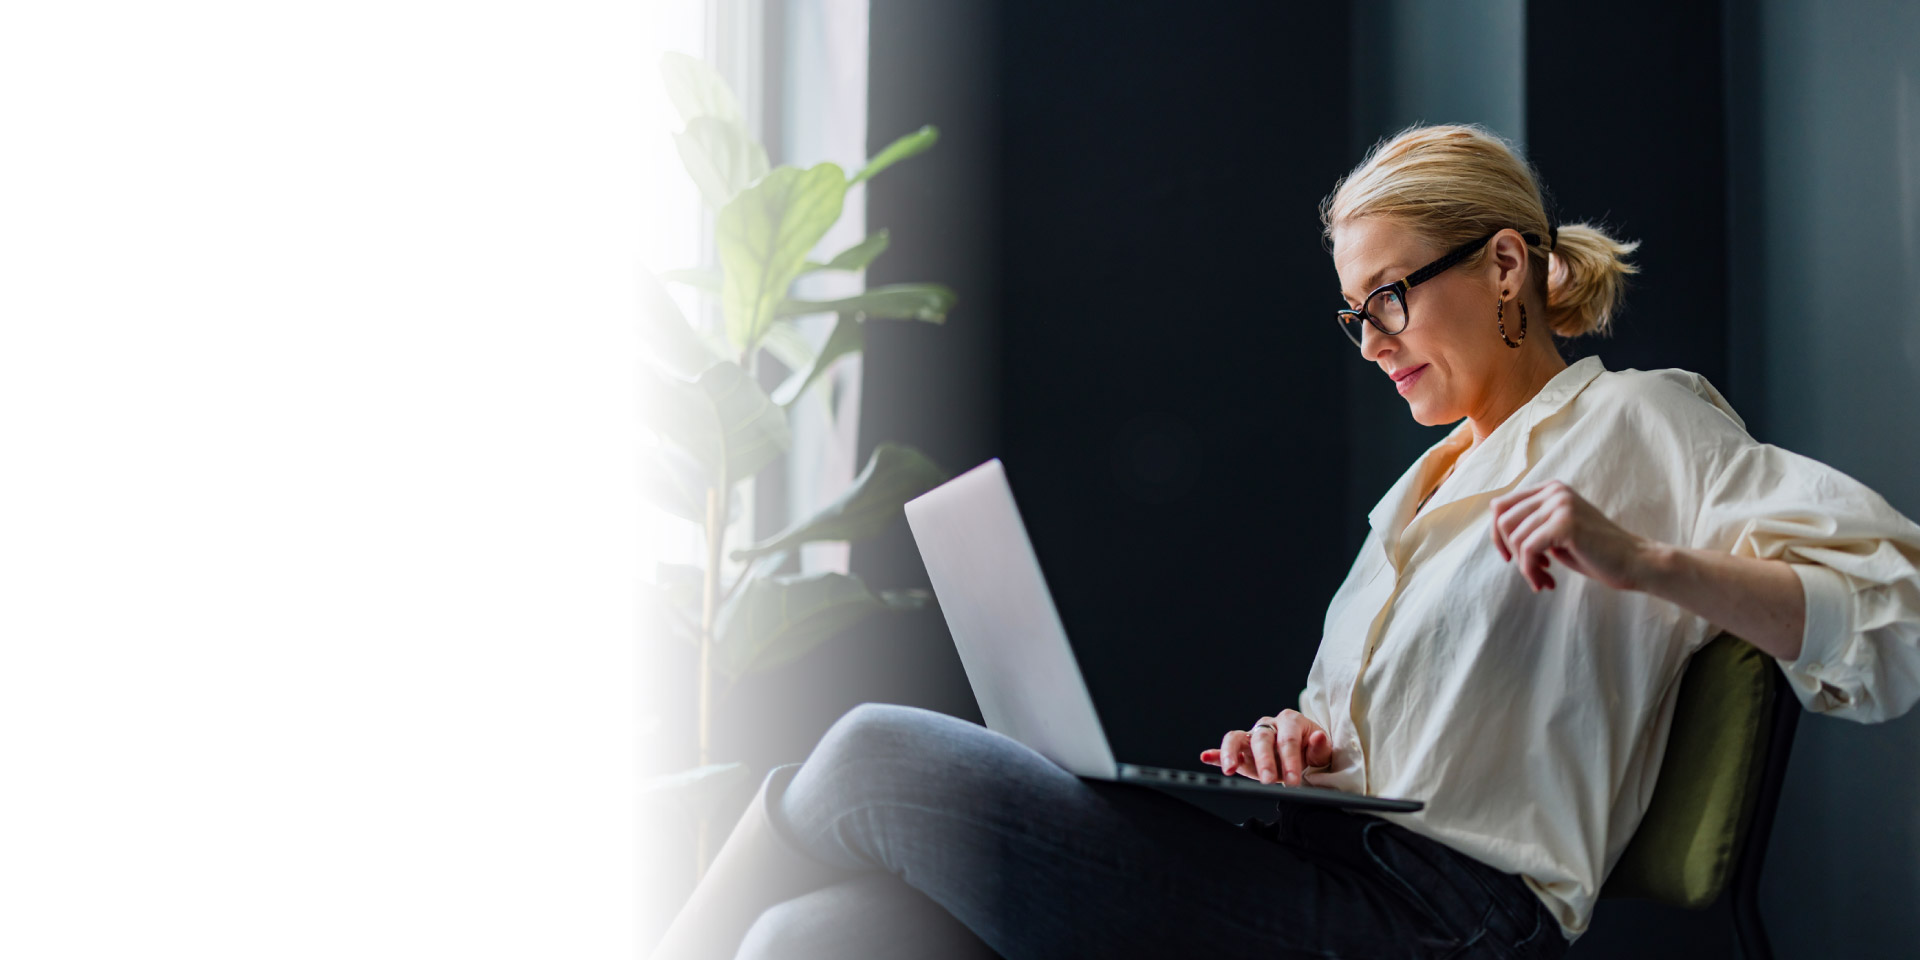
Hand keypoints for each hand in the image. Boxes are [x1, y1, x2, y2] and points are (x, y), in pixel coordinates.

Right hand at [1197, 709, 1330, 785]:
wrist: (1304, 753)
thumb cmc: (1312, 751)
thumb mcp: (1322, 752)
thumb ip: (1320, 747)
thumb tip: (1318, 737)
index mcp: (1290, 721)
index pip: (1287, 739)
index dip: (1290, 760)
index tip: (1293, 780)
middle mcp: (1268, 726)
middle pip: (1261, 739)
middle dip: (1264, 760)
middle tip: (1269, 781)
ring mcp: (1252, 736)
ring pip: (1236, 738)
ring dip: (1230, 753)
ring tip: (1229, 769)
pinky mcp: (1241, 749)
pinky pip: (1226, 748)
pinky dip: (1215, 754)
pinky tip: (1207, 757)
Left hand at [1488, 480, 1655, 592]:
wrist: (1634, 562)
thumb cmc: (1595, 552)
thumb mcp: (1556, 533)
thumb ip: (1531, 526)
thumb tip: (1496, 532)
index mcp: (1550, 489)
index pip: (1501, 506)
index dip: (1499, 535)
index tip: (1511, 557)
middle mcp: (1554, 491)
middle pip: (1502, 521)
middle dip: (1511, 552)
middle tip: (1532, 572)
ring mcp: (1560, 504)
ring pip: (1515, 538)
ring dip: (1525, 567)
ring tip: (1543, 580)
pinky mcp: (1565, 523)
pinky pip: (1529, 550)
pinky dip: (1531, 571)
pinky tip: (1546, 582)